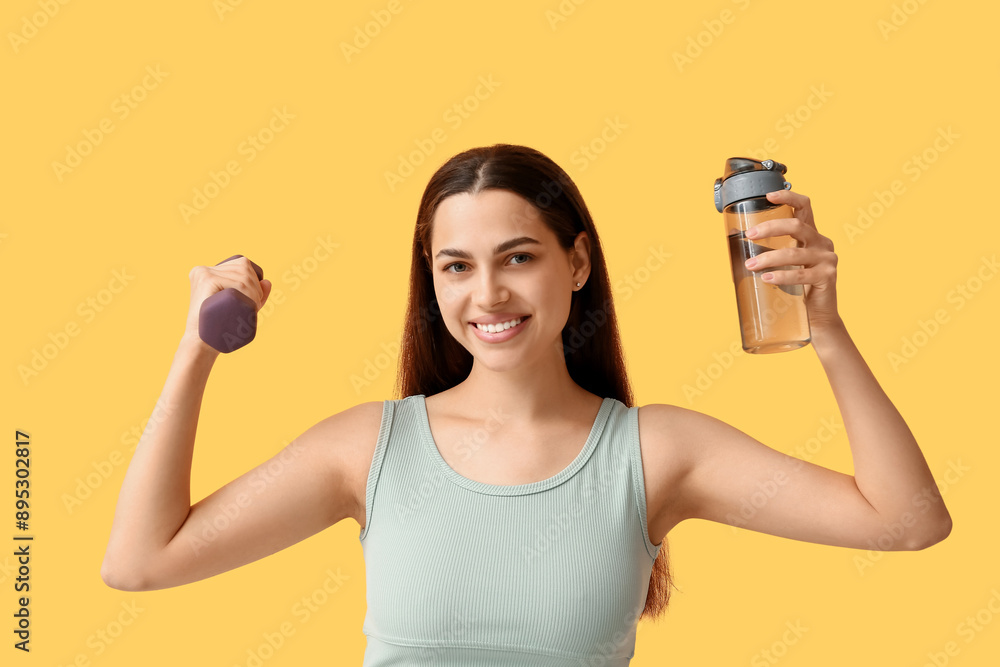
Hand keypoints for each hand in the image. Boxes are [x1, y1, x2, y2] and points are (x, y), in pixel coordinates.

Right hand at [181, 256, 272, 350]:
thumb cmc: (220, 327)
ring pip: (243, 275)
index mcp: (207, 272)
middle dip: (256, 287)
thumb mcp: (240, 308)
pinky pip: (238, 283)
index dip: (254, 279)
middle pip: (244, 267)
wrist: (202, 344)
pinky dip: (249, 294)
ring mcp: (203, 274)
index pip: (241, 264)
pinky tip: (249, 305)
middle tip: (255, 307)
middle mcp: (203, 270)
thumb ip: (253, 294)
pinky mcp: (206, 281)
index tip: (255, 298)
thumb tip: (267, 282)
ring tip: (252, 309)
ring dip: (255, 293)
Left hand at [744, 189, 841, 330]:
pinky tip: (767, 278)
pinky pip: (801, 275)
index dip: (788, 196)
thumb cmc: (797, 288)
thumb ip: (770, 251)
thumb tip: (735, 243)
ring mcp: (827, 259)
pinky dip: (782, 276)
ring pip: (795, 253)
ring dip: (769, 258)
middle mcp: (822, 242)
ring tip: (751, 265)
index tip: (768, 195)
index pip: (804, 206)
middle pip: (797, 226)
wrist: (817, 316)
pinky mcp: (827, 276)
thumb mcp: (784, 264)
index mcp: (811, 235)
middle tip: (749, 235)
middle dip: (770, 228)